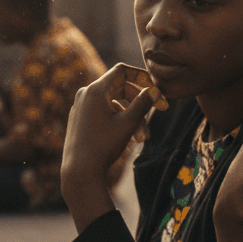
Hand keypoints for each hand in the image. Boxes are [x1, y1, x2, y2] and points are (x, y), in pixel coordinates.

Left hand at [60, 63, 166, 228]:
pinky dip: (118, 121)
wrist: (79, 171)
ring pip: (114, 104)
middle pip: (120, 87)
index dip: (141, 75)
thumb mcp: (128, 123)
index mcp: (95, 90)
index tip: (156, 85)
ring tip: (142, 139)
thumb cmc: (104, 145)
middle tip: (163, 109)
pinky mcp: (80, 119)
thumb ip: (143, 103)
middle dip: (141, 101)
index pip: (122, 70)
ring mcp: (81, 107)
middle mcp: (85, 94)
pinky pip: (103, 113)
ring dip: (131, 117)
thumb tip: (156, 89)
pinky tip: (129, 139)